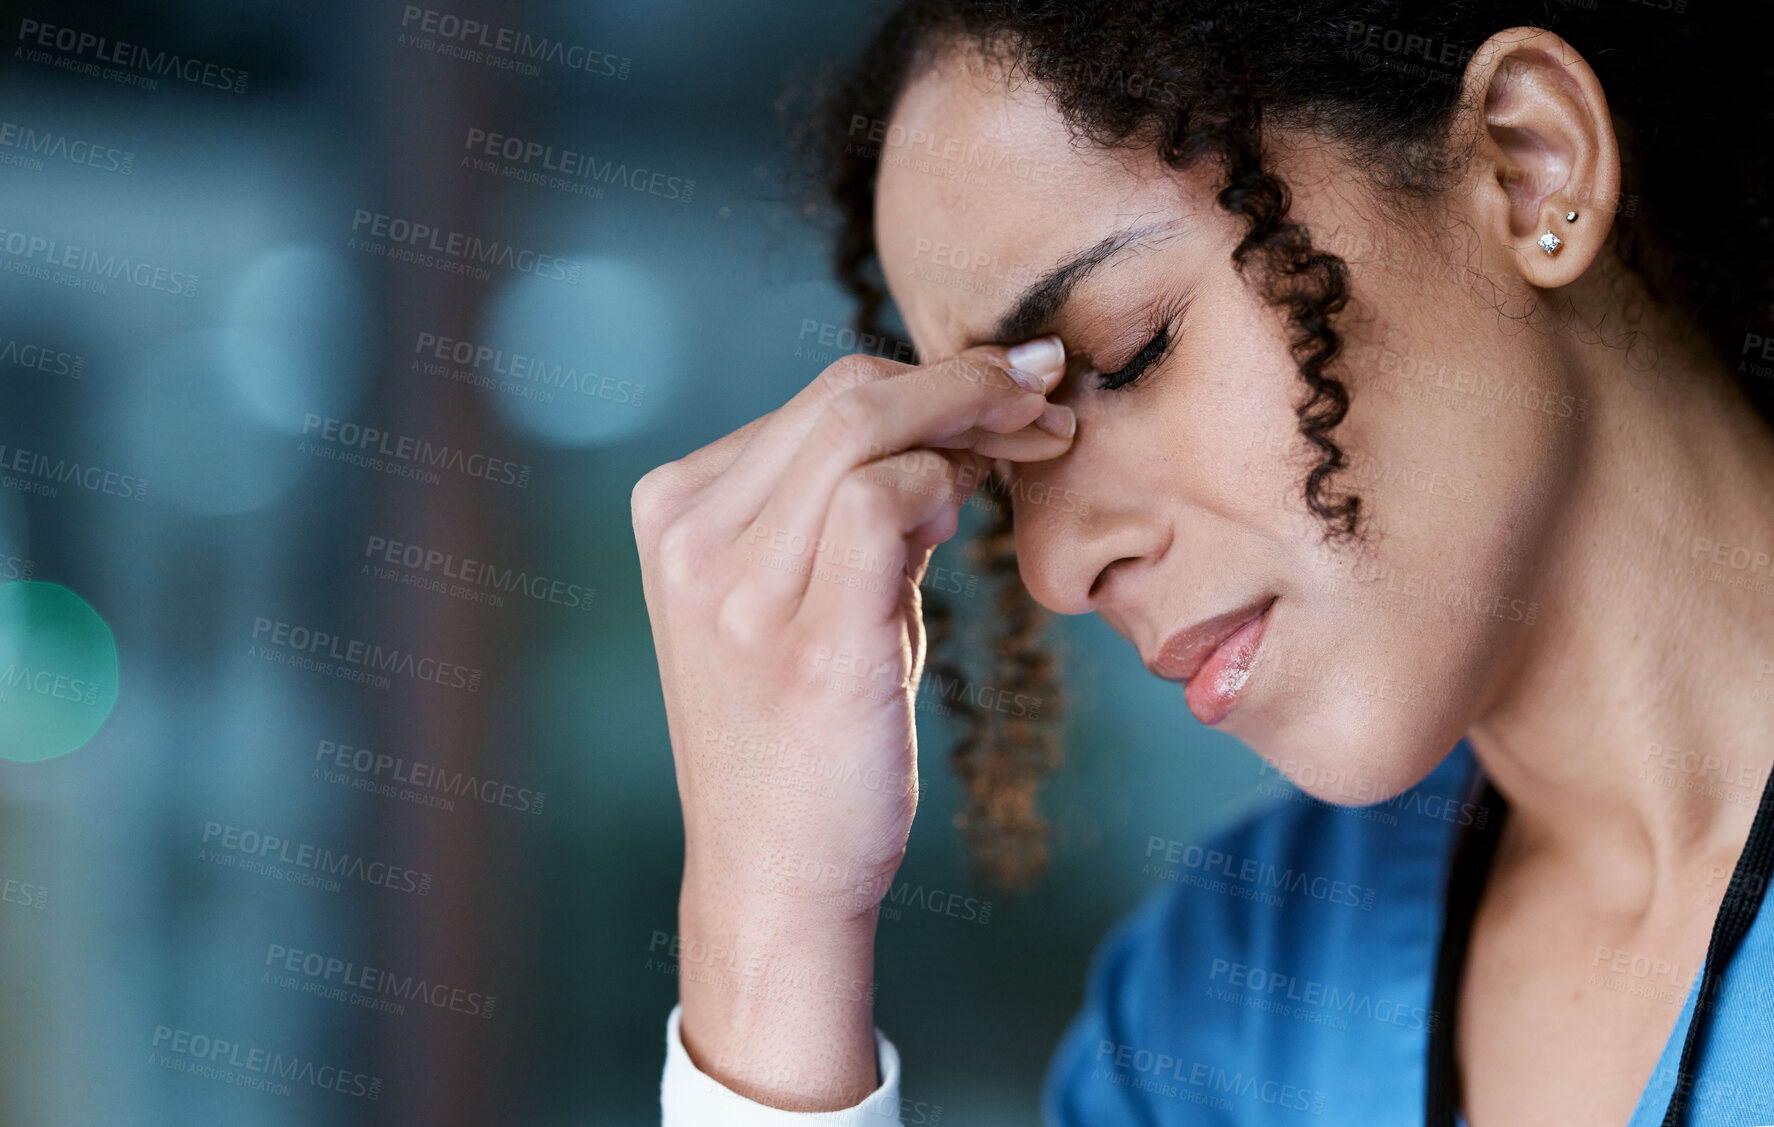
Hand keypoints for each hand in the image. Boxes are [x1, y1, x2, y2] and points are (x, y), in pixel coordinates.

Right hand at [632, 335, 1070, 1108]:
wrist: (774, 873)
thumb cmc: (802, 733)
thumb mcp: (801, 598)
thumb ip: (850, 507)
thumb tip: (955, 423)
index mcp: (677, 511)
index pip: (820, 398)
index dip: (933, 383)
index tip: (1012, 393)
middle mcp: (692, 536)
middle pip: (845, 393)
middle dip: (966, 382)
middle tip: (1047, 398)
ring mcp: (736, 587)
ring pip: (864, 427)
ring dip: (971, 422)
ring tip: (1027, 452)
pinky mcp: (803, 639)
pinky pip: (879, 501)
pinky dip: (941, 488)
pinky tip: (963, 524)